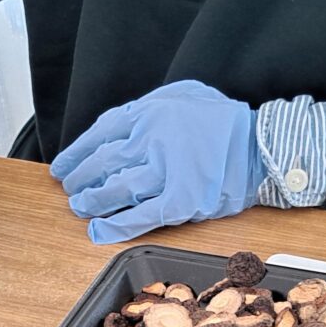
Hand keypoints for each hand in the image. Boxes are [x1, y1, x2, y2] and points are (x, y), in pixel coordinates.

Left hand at [51, 80, 260, 243]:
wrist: (263, 146)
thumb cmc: (224, 120)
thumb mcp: (183, 93)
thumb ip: (149, 105)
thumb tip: (118, 124)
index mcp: (149, 113)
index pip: (100, 134)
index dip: (76, 153)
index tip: (62, 166)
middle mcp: (152, 142)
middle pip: (102, 164)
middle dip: (80, 179)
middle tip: (71, 189)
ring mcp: (166, 173)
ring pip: (116, 191)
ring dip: (93, 202)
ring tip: (81, 207)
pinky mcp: (181, 202)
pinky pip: (140, 218)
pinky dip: (116, 227)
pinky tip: (99, 232)